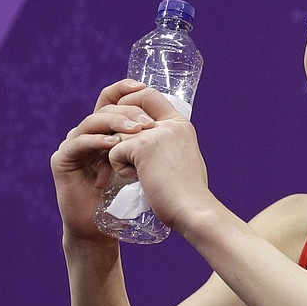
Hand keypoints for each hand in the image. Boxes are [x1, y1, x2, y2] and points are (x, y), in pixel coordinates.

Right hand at [51, 79, 154, 242]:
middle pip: (104, 107)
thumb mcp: (146, 163)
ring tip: (137, 132)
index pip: (112, 98)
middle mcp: (88, 132)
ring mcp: (73, 145)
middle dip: (128, 111)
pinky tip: (114, 145)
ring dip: (116, 124)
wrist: (105, 228)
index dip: (124, 88)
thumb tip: (178, 121)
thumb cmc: (128, 196)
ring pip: (92, 122)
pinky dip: (97, 141)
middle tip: (147, 123)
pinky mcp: (62, 161)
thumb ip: (153, 142)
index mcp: (106, 130)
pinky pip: (78, 143)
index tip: (143, 86)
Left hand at [108, 87, 210, 231]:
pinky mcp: (142, 147)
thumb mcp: (182, 160)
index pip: (150, 96)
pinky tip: (139, 180)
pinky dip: (121, 169)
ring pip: (118, 135)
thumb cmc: (187, 194)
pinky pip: (114, 152)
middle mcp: (170, 124)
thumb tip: (145, 144)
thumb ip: (167, 145)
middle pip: (127, 111)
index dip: (131, 103)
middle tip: (121, 155)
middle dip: (117, 132)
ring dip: (121, 156)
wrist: (193, 210)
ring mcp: (157, 134)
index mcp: (181, 125)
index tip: (124, 124)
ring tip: (140, 175)